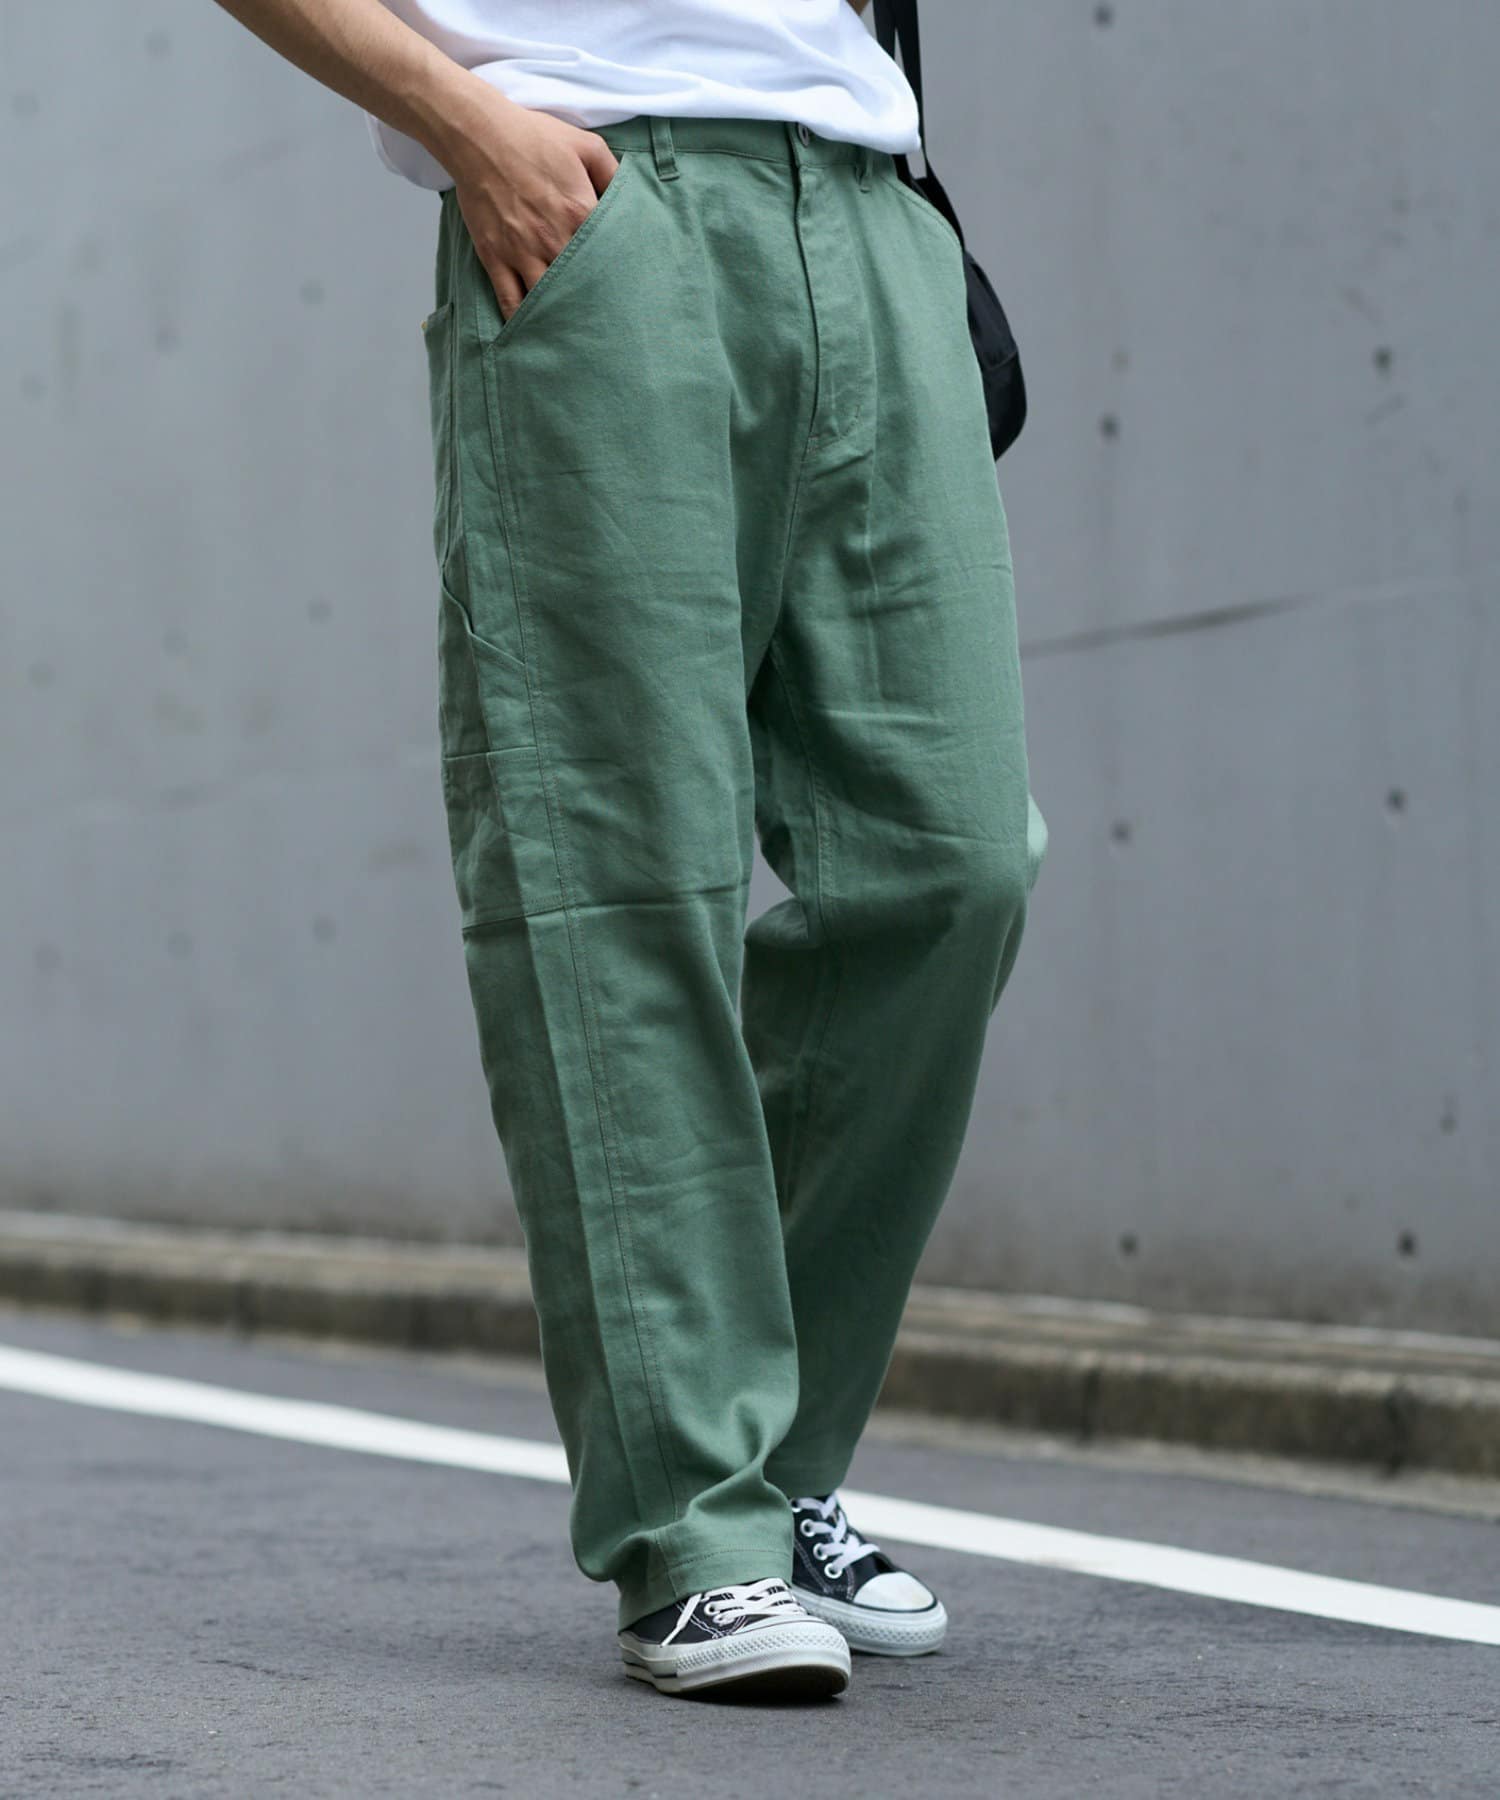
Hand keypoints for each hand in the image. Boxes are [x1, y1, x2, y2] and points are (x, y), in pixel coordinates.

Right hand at [442, 87, 619, 321]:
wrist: (480, 136)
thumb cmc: (533, 137)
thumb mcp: (587, 145)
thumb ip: (614, 174)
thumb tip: (630, 198)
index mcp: (582, 214)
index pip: (609, 257)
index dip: (618, 274)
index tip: (626, 288)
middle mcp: (555, 241)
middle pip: (581, 286)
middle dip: (593, 305)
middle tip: (606, 324)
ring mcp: (523, 253)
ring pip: (547, 300)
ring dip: (560, 318)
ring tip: (574, 335)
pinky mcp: (496, 258)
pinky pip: (510, 301)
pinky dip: (520, 321)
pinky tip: (532, 334)